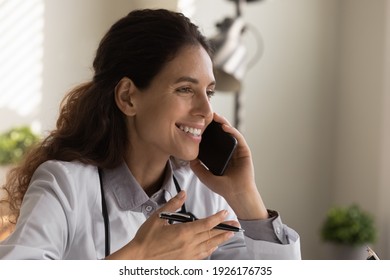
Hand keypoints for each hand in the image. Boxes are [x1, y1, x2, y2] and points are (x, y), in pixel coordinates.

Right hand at [106, 191, 234, 259]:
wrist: (138, 258)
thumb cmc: (146, 239)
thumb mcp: (158, 218)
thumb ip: (172, 205)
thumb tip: (183, 193)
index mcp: (183, 232)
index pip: (206, 224)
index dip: (217, 218)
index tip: (225, 213)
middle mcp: (189, 245)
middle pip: (211, 235)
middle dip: (225, 229)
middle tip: (236, 225)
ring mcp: (188, 255)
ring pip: (209, 246)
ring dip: (221, 240)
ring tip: (230, 235)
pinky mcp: (185, 262)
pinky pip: (202, 256)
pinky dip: (210, 250)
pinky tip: (214, 248)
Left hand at [190, 113, 267, 219]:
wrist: (236, 193)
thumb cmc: (222, 187)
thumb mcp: (204, 176)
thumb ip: (196, 167)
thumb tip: (189, 158)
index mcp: (220, 156)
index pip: (214, 140)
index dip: (207, 131)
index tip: (199, 123)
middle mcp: (229, 151)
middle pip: (222, 133)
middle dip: (215, 123)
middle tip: (207, 115)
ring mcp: (237, 150)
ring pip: (230, 133)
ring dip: (223, 123)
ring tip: (215, 117)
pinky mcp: (244, 151)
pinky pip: (238, 138)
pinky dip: (232, 131)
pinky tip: (224, 127)